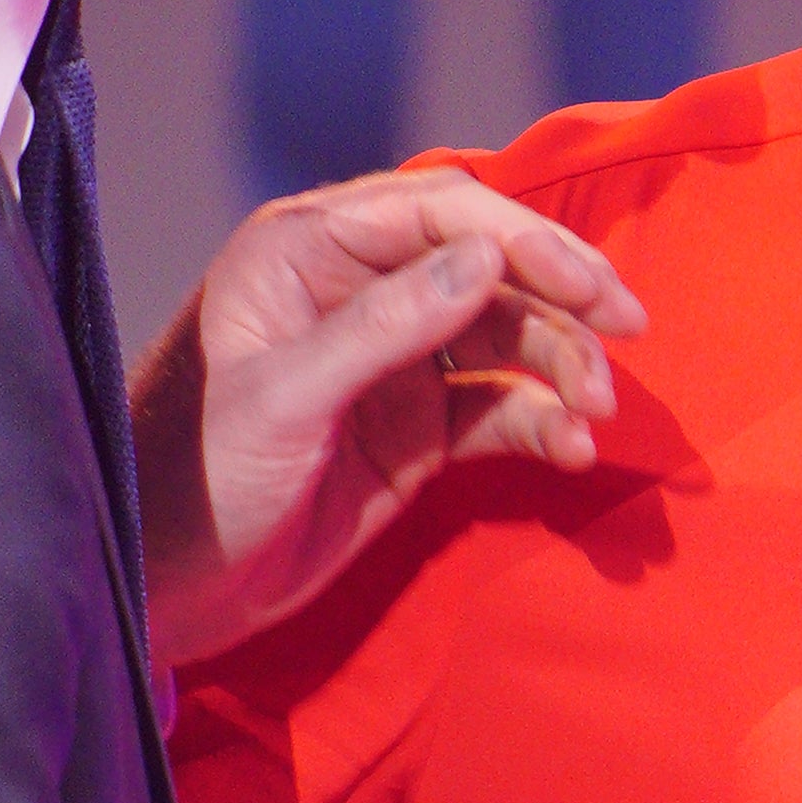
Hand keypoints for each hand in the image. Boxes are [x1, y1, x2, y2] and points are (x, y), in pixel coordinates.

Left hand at [131, 173, 639, 662]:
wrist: (174, 589)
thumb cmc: (196, 480)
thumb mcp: (285, 399)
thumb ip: (383, 327)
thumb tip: (485, 261)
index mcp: (305, 252)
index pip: (436, 214)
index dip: (520, 240)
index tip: (585, 285)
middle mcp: (356, 290)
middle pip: (486, 264)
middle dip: (561, 295)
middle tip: (627, 328)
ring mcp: (394, 360)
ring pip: (505, 335)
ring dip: (562, 365)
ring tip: (595, 414)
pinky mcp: (417, 427)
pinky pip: (500, 407)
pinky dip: (544, 424)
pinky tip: (573, 451)